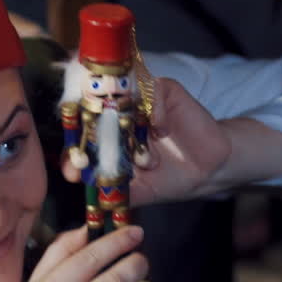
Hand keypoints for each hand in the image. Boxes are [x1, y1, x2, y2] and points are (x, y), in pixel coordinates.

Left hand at [59, 79, 228, 201]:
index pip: (81, 134)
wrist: (208, 170)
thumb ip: (111, 187)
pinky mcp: (164, 92)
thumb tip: (80, 182)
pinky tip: (163, 133)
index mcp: (108, 137)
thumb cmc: (169, 177)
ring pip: (122, 100)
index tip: (74, 169)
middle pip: (96, 112)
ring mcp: (141, 102)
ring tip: (147, 160)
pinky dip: (153, 112)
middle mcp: (120, 115)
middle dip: (94, 137)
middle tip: (100, 158)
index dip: (73, 149)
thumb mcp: (138, 190)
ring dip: (129, 130)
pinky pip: (151, 91)